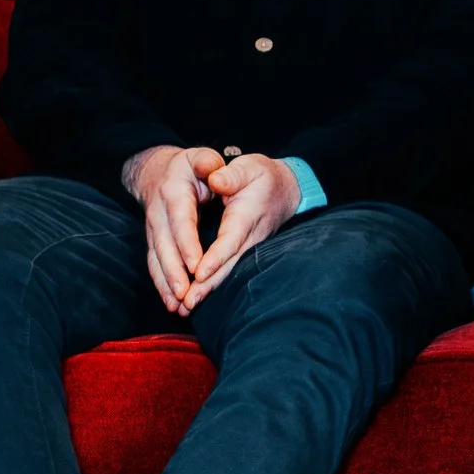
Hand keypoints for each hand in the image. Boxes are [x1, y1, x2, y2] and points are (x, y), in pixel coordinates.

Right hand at [124, 144, 225, 316]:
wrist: (158, 172)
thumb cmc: (189, 167)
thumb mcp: (200, 157)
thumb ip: (208, 162)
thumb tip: (214, 170)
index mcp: (174, 192)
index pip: (181, 220)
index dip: (187, 242)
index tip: (196, 264)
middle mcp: (159, 214)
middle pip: (165, 246)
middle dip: (174, 271)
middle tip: (185, 293)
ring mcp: (153, 230)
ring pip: (157, 260)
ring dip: (166, 284)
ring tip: (177, 305)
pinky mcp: (153, 242)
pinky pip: (154, 265)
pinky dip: (161, 285)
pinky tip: (170, 303)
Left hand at [178, 153, 302, 312]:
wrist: (285, 190)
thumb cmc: (262, 177)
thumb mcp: (249, 167)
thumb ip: (231, 174)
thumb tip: (216, 179)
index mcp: (247, 215)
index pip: (231, 239)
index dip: (216, 257)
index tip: (199, 272)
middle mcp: (249, 236)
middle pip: (229, 264)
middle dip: (208, 284)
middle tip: (187, 302)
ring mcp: (249, 248)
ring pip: (228, 272)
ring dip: (208, 290)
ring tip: (187, 306)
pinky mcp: (244, 253)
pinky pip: (228, 271)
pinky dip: (212, 285)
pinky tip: (196, 297)